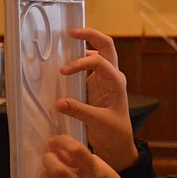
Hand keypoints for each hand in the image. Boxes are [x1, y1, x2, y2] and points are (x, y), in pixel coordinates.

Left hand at [40, 135, 147, 177]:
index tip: (56, 140)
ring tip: (50, 173)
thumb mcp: (99, 166)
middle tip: (51, 158)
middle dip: (48, 159)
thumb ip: (77, 157)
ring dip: (44, 176)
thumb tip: (54, 147)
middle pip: (57, 171)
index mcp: (96, 173)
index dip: (62, 141)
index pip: (76, 151)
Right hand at [56, 27, 137, 170]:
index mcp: (116, 82)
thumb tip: (58, 102)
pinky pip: (86, 67)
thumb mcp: (98, 122)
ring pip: (97, 53)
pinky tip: (63, 63)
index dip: (81, 62)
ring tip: (66, 41)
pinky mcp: (93, 86)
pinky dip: (76, 61)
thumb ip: (78, 110)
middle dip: (90, 35)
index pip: (99, 61)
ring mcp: (103, 80)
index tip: (64, 71)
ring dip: (83, 45)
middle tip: (71, 32)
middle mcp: (111, 76)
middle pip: (105, 46)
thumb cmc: (114, 133)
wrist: (118, 145)